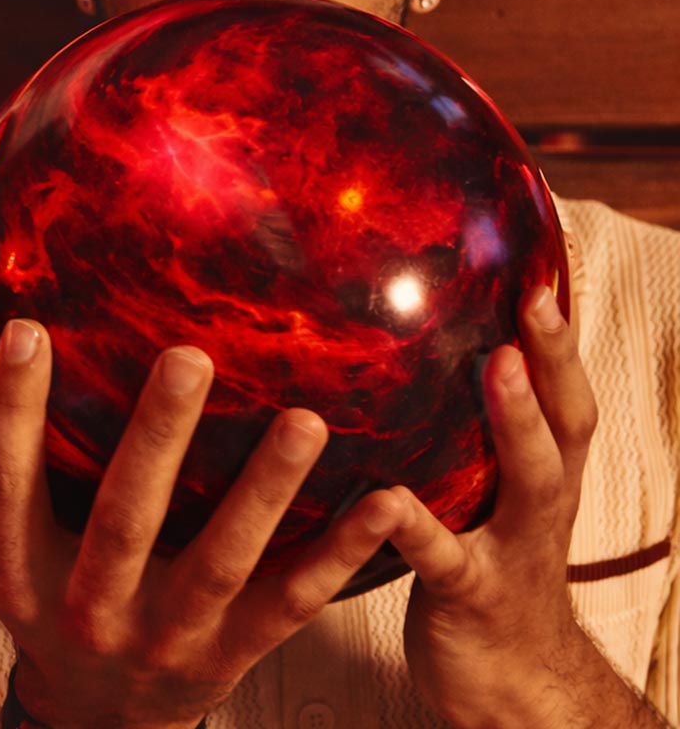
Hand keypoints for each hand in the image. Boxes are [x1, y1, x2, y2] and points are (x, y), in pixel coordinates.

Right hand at [0, 320, 403, 728]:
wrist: (98, 722)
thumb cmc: (40, 602)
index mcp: (19, 571)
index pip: (6, 482)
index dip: (12, 408)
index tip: (27, 328)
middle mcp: (89, 606)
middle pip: (122, 519)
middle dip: (156, 439)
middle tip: (189, 355)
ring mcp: (168, 635)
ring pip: (221, 561)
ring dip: (266, 491)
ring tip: (307, 420)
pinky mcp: (236, 654)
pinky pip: (294, 602)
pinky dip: (342, 555)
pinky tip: (387, 500)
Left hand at [385, 286, 641, 728]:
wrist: (513, 684)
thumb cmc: (483, 572)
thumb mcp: (484, 501)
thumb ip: (459, 439)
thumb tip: (406, 360)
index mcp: (541, 477)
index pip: (562, 394)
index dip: (559, 337)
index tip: (543, 269)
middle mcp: (539, 504)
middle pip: (564, 424)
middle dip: (554, 361)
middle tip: (536, 301)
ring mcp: (511, 549)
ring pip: (530, 481)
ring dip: (518, 422)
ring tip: (496, 367)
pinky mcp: (468, 595)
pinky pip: (444, 557)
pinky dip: (416, 525)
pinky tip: (390, 496)